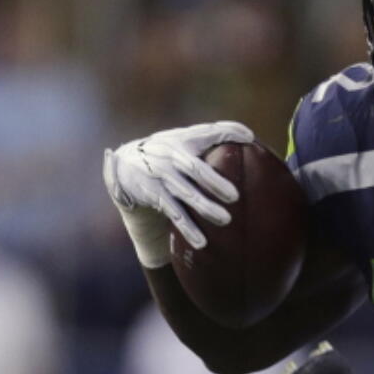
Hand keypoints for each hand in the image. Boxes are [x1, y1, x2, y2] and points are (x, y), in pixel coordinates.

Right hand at [102, 121, 253, 263]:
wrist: (124, 166)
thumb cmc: (166, 155)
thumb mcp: (182, 142)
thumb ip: (208, 142)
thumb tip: (248, 141)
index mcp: (184, 139)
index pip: (209, 131)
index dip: (228, 131)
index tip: (250, 137)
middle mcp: (171, 154)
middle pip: (195, 168)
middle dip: (215, 181)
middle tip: (235, 196)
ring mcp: (161, 175)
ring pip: (186, 193)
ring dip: (205, 207)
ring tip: (225, 220)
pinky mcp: (153, 194)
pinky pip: (173, 212)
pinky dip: (187, 228)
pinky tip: (201, 242)